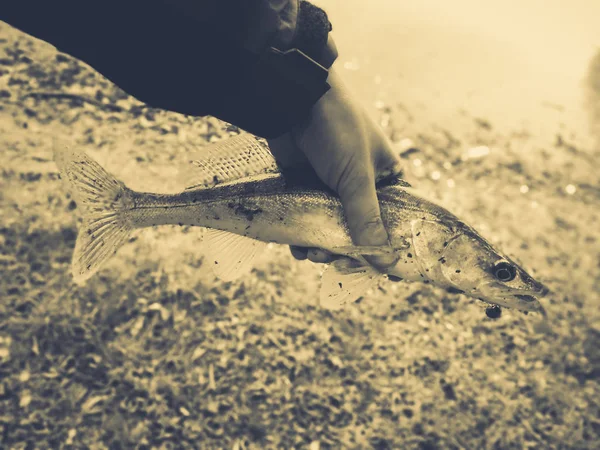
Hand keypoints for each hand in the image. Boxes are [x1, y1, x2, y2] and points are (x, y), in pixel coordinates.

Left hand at [267, 68, 401, 268]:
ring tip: (313, 254)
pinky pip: (309, 222)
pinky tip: (298, 247)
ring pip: (333, 230)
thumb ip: (367, 218)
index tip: (384, 271)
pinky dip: (304, 237)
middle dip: (349, 250)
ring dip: (324, 248)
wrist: (291, 100)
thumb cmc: (336, 129)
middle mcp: (362, 186)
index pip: (396, 220)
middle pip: (362, 231)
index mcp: (387, 178)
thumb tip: (384, 261)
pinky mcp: (307, 189)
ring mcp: (332, 189)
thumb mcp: (356, 177)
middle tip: (336, 262)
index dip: (390, 246)